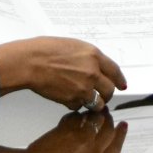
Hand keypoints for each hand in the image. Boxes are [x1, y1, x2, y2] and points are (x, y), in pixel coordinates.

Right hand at [0, 36, 126, 110]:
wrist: (30, 62)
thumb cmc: (45, 50)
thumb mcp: (73, 46)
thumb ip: (88, 57)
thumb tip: (95, 66)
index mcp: (94, 55)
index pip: (115, 70)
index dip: (119, 80)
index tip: (122, 85)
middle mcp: (92, 72)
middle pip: (109, 90)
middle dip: (106, 94)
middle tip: (102, 95)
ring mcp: (83, 88)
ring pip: (98, 103)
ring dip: (93, 103)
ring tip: (86, 100)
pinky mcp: (72, 100)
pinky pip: (80, 107)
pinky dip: (76, 105)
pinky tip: (68, 97)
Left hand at [0, 113, 145, 152]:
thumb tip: (99, 146)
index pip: (116, 148)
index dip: (121, 134)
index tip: (123, 125)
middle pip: (110, 130)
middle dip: (108, 119)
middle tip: (106, 113)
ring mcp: (85, 142)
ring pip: (97, 120)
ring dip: (93, 113)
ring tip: (88, 112)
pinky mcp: (73, 131)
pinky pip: (79, 117)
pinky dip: (75, 115)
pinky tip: (71, 117)